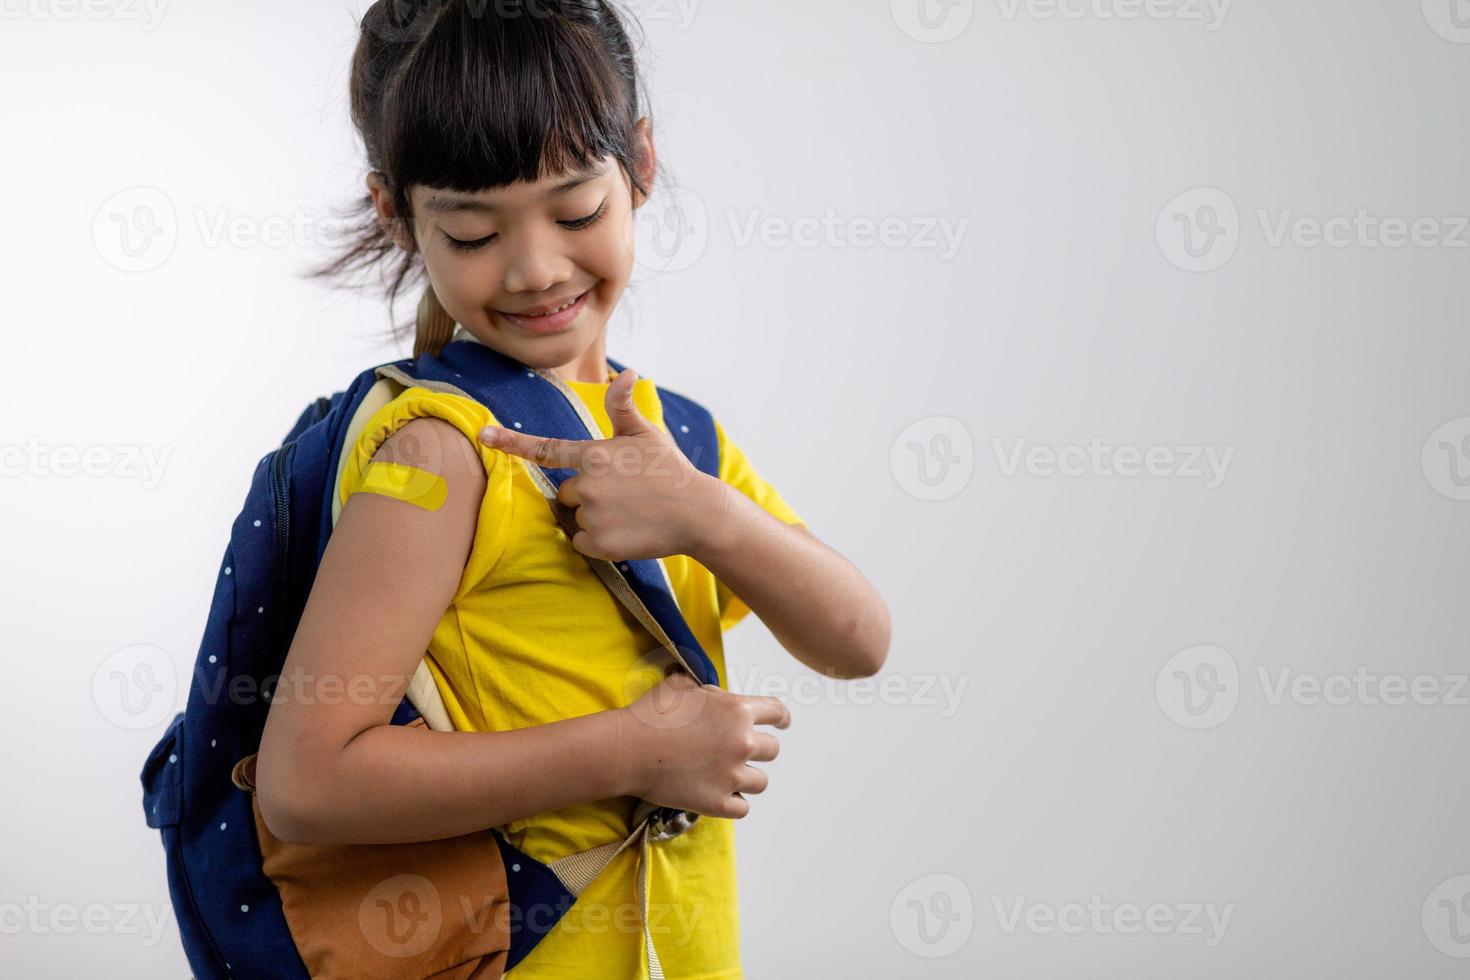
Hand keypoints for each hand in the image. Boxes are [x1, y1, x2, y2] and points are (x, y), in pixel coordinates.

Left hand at [478, 368, 727, 560]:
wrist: (698, 513)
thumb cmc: (671, 470)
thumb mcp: (646, 434)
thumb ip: (623, 407)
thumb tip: (627, 372)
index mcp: (595, 453)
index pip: (546, 448)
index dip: (512, 442)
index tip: (484, 435)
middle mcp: (588, 484)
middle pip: (565, 492)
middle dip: (587, 493)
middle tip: (624, 493)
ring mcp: (593, 514)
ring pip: (574, 517)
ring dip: (594, 516)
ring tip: (629, 512)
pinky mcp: (599, 543)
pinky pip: (581, 542)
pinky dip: (598, 541)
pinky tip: (626, 531)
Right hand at [616, 670, 789, 819]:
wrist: (628, 749)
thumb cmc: (651, 714)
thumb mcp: (679, 685)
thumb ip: (703, 688)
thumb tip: (707, 690)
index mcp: (737, 710)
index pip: (777, 712)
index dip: (781, 718)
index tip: (782, 724)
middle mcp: (742, 742)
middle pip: (771, 750)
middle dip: (758, 749)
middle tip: (738, 751)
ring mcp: (732, 775)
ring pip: (761, 782)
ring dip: (747, 778)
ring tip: (727, 775)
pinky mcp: (717, 802)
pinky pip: (742, 807)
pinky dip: (734, 802)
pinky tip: (720, 794)